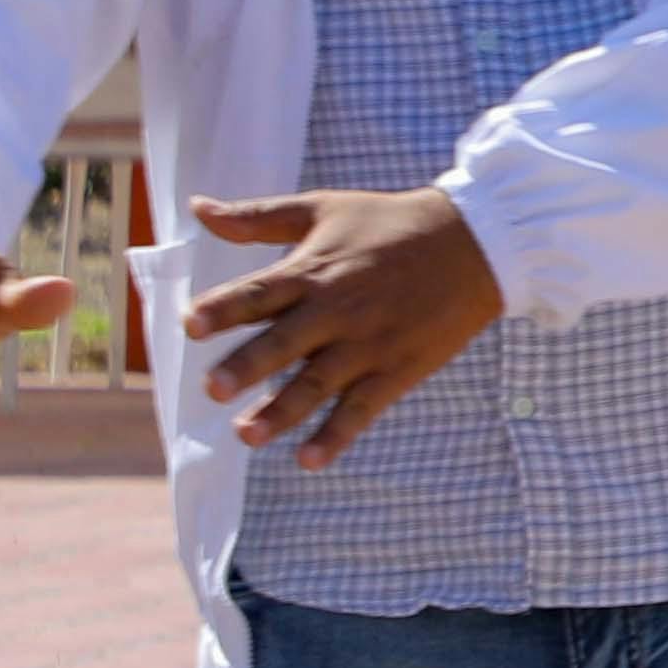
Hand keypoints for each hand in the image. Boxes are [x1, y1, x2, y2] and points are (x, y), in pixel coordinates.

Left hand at [186, 188, 503, 465]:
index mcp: (313, 270)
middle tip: (214, 389)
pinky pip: (362, 407)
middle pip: (285, 342)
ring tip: (248, 435)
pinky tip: (309, 459)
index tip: (191, 324)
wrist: (475, 242)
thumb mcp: (322, 209)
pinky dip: (336, 434)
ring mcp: (369, 344)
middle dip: (249, 366)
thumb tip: (197, 208)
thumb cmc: (389, 223)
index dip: (225, 308)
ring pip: (318, 383)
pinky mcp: (398, 369)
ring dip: (282, 411)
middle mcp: (337, 310)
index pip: (261, 292)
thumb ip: (257, 217)